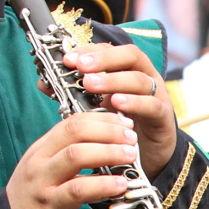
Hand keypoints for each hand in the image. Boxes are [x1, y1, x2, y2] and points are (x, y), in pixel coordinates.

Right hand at [7, 111, 137, 208]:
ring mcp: (43, 182)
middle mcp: (40, 161)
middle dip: (108, 131)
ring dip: (108, 152)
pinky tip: (119, 185)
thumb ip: (70, 157)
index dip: (102, 119)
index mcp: (41, 150)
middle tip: (131, 138)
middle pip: (75, 131)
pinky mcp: (50, 206)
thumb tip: (107, 144)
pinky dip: (102, 184)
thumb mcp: (47, 173)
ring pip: (76, 155)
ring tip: (130, 155)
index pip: (72, 122)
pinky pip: (78, 190)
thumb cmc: (34, 203)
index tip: (124, 124)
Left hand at [63, 42, 177, 178]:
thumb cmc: (121, 127)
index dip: (90, 50)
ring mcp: (157, 96)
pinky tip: (116, 104)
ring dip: (114, 80)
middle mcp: (145, 78)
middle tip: (81, 67)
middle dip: (104, 59)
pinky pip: (152, 105)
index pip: (111, 50)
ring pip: (140, 79)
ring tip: (91, 85)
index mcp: (127, 71)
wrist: (147, 159)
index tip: (69, 58)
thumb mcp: (96, 107)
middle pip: (131, 55)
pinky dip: (134, 102)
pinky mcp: (163, 118)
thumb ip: (75, 94)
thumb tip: (44, 82)